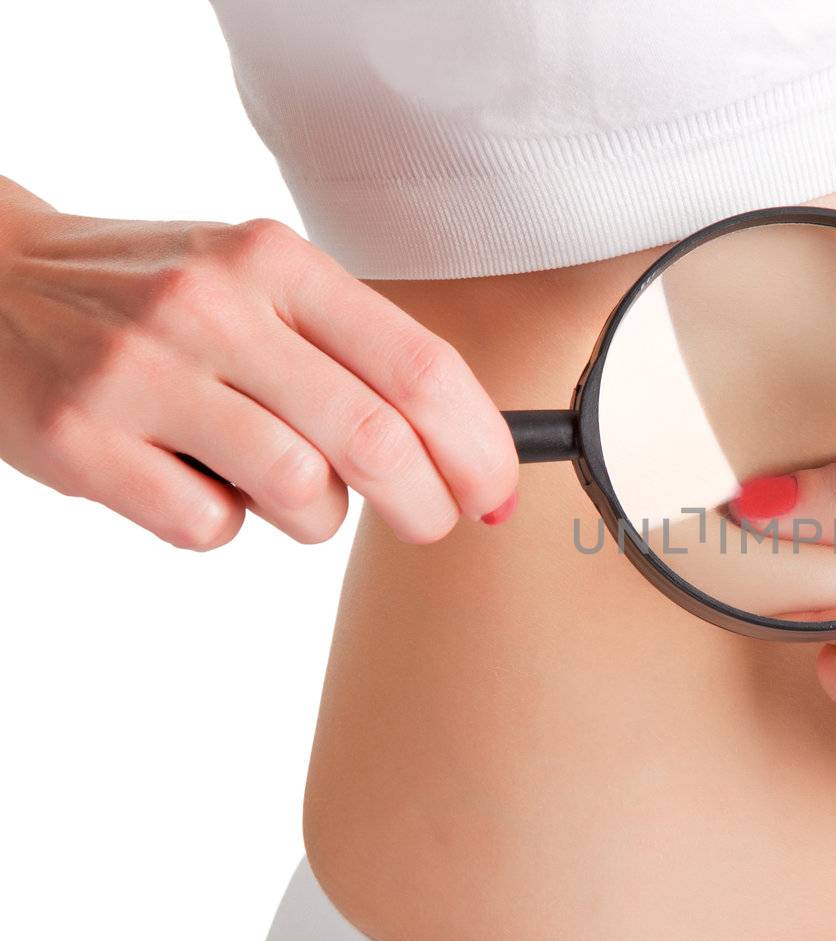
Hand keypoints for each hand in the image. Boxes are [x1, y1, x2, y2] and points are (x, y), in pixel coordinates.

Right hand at [0, 192, 517, 548]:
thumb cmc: (154, 294)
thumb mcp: (255, 282)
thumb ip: (351, 347)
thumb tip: (467, 444)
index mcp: (275, 261)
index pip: (420, 365)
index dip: (479, 443)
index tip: (497, 488)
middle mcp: (213, 306)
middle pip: (377, 440)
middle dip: (426, 504)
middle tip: (430, 522)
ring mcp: (142, 373)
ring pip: (301, 493)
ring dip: (313, 515)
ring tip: (279, 486)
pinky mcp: (82, 440)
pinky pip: (209, 527)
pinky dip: (222, 525)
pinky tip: (191, 482)